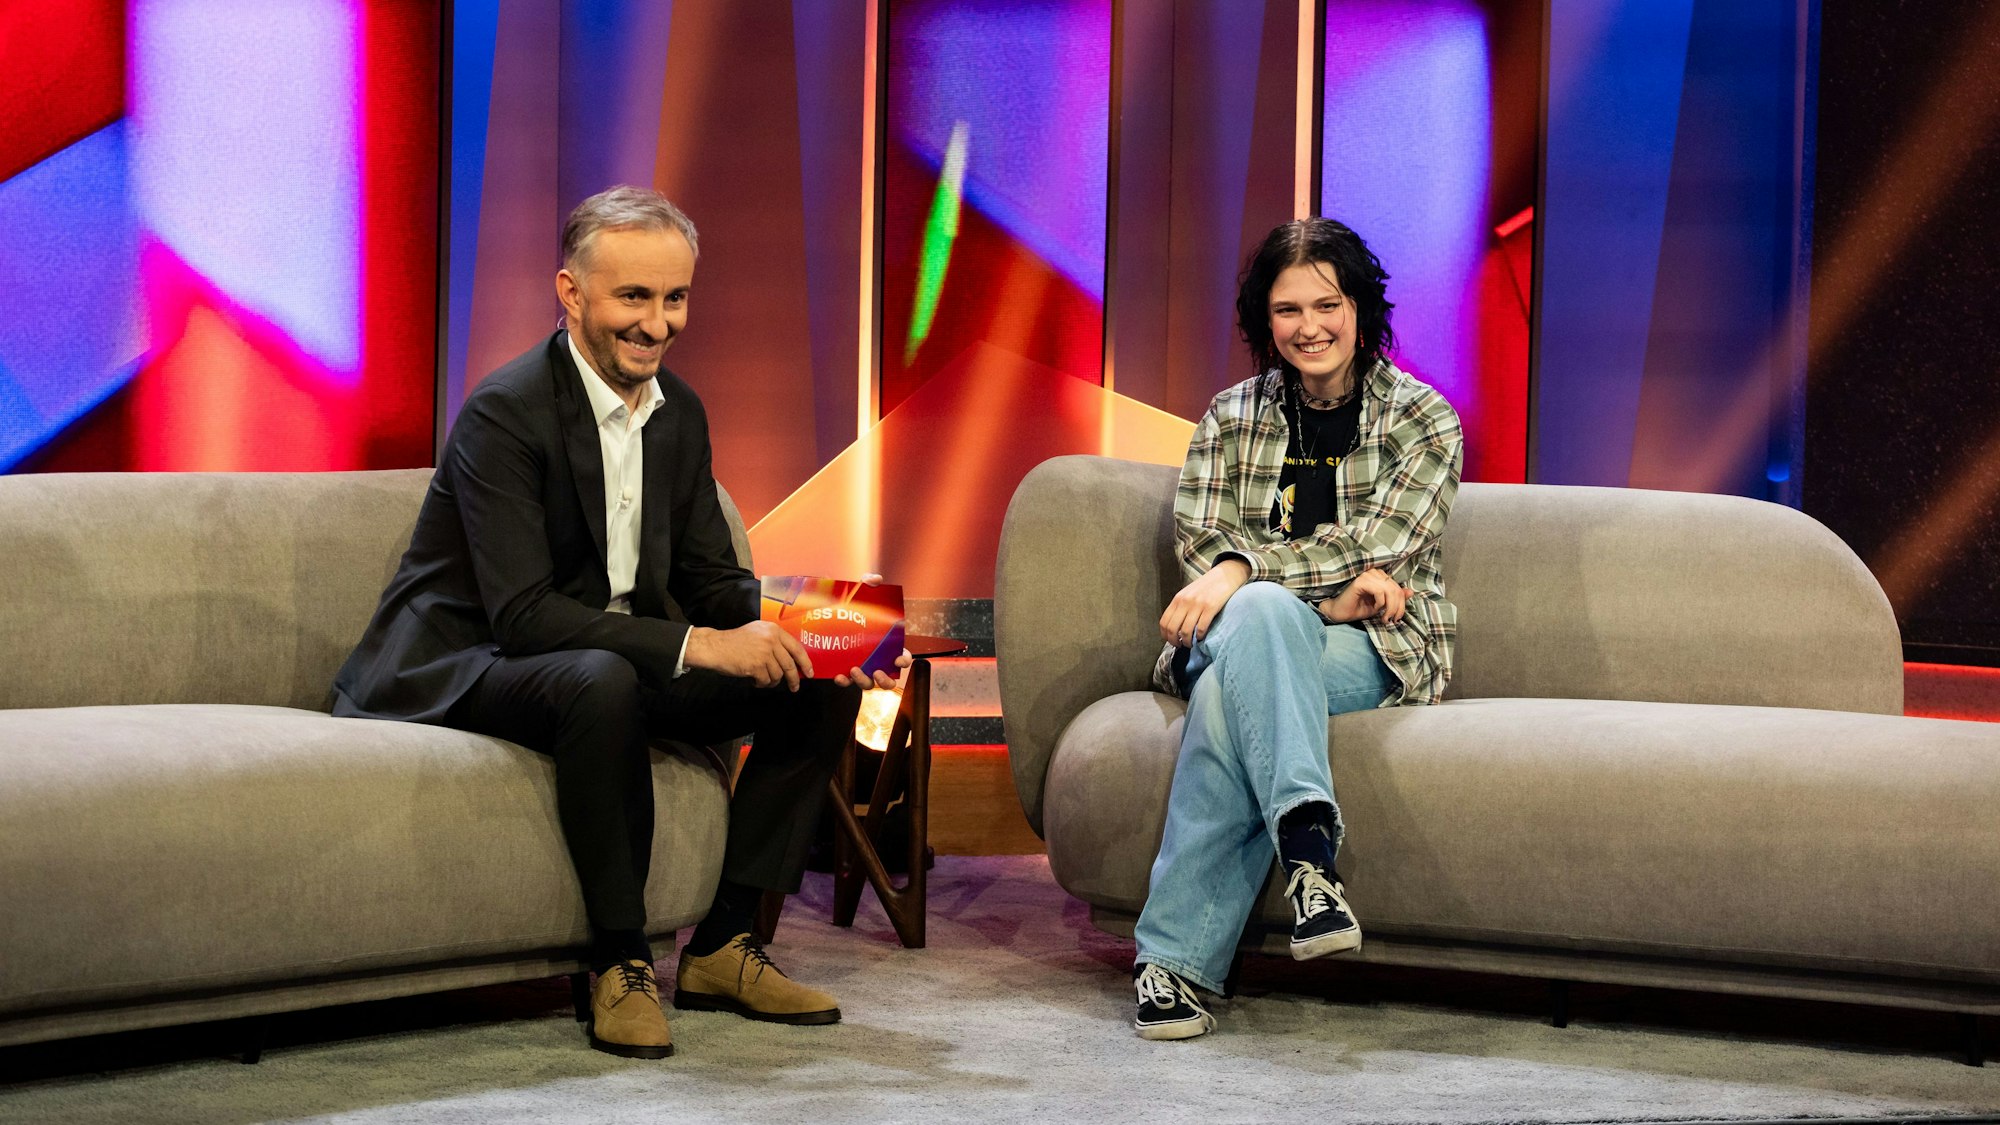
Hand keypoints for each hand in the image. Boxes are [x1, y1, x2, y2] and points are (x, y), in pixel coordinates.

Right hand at [685, 621, 812, 690]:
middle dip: (793, 679)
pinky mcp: (756, 665)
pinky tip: (754, 680)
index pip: (797, 648)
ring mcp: (764, 652)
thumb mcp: (758, 632)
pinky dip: (761, 683)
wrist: (716, 647)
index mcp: (774, 630)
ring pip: (778, 674)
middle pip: (790, 664)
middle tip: (795, 687)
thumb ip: (775, 641)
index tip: (809, 673)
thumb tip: (792, 659)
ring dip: (771, 681)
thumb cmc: (736, 641)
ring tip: (762, 679)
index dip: (805, 662)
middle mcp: (771, 639)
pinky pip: (766, 680)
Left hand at [834, 574, 906, 687]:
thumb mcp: (859, 595)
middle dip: (885, 680)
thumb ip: (868, 584)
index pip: (903, 658)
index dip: (903, 661)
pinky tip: (837, 675)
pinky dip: (844, 682)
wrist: (826, 619)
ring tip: (854, 669)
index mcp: (888, 647)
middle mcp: (877, 661)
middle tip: (877, 671)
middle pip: (888, 679)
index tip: (897, 660)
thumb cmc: (852, 610)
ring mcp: (862, 669)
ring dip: (864, 681)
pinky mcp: (845, 672)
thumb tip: (876, 579)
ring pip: (868, 685)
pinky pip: (847, 683)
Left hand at [1159, 558, 1250, 645]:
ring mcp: (1198, 604)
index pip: (1164, 622)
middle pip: (1172, 628)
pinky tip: (1201, 637)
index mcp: (1178, 599)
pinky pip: (1201, 628)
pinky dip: (1200, 636)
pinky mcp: (1211, 607)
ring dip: (1187, 642)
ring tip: (1191, 644)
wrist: (1225, 574)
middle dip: (1175, 641)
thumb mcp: (1189, 593)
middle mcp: (1185, 602)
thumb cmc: (1207, 586)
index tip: (1171, 641)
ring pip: (1185, 631)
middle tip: (1181, 646)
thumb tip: (1175, 626)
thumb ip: (1181, 607)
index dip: (1165, 635)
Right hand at [1316, 569, 1409, 624]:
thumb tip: (1411, 592)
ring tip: (1384, 618)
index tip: (1397, 618)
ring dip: (1389, 607)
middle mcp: (1375, 572)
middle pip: (1396, 590)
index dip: (1402, 604)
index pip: (1399, 588)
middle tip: (1392, 620)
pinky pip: (1379, 591)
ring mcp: (1367, 575)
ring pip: (1389, 590)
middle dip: (1397, 608)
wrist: (1341, 613)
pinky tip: (1375, 608)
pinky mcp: (1360, 581)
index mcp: (1381, 576)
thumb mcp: (1382, 605)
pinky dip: (1380, 603)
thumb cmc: (1359, 608)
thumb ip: (1395, 598)